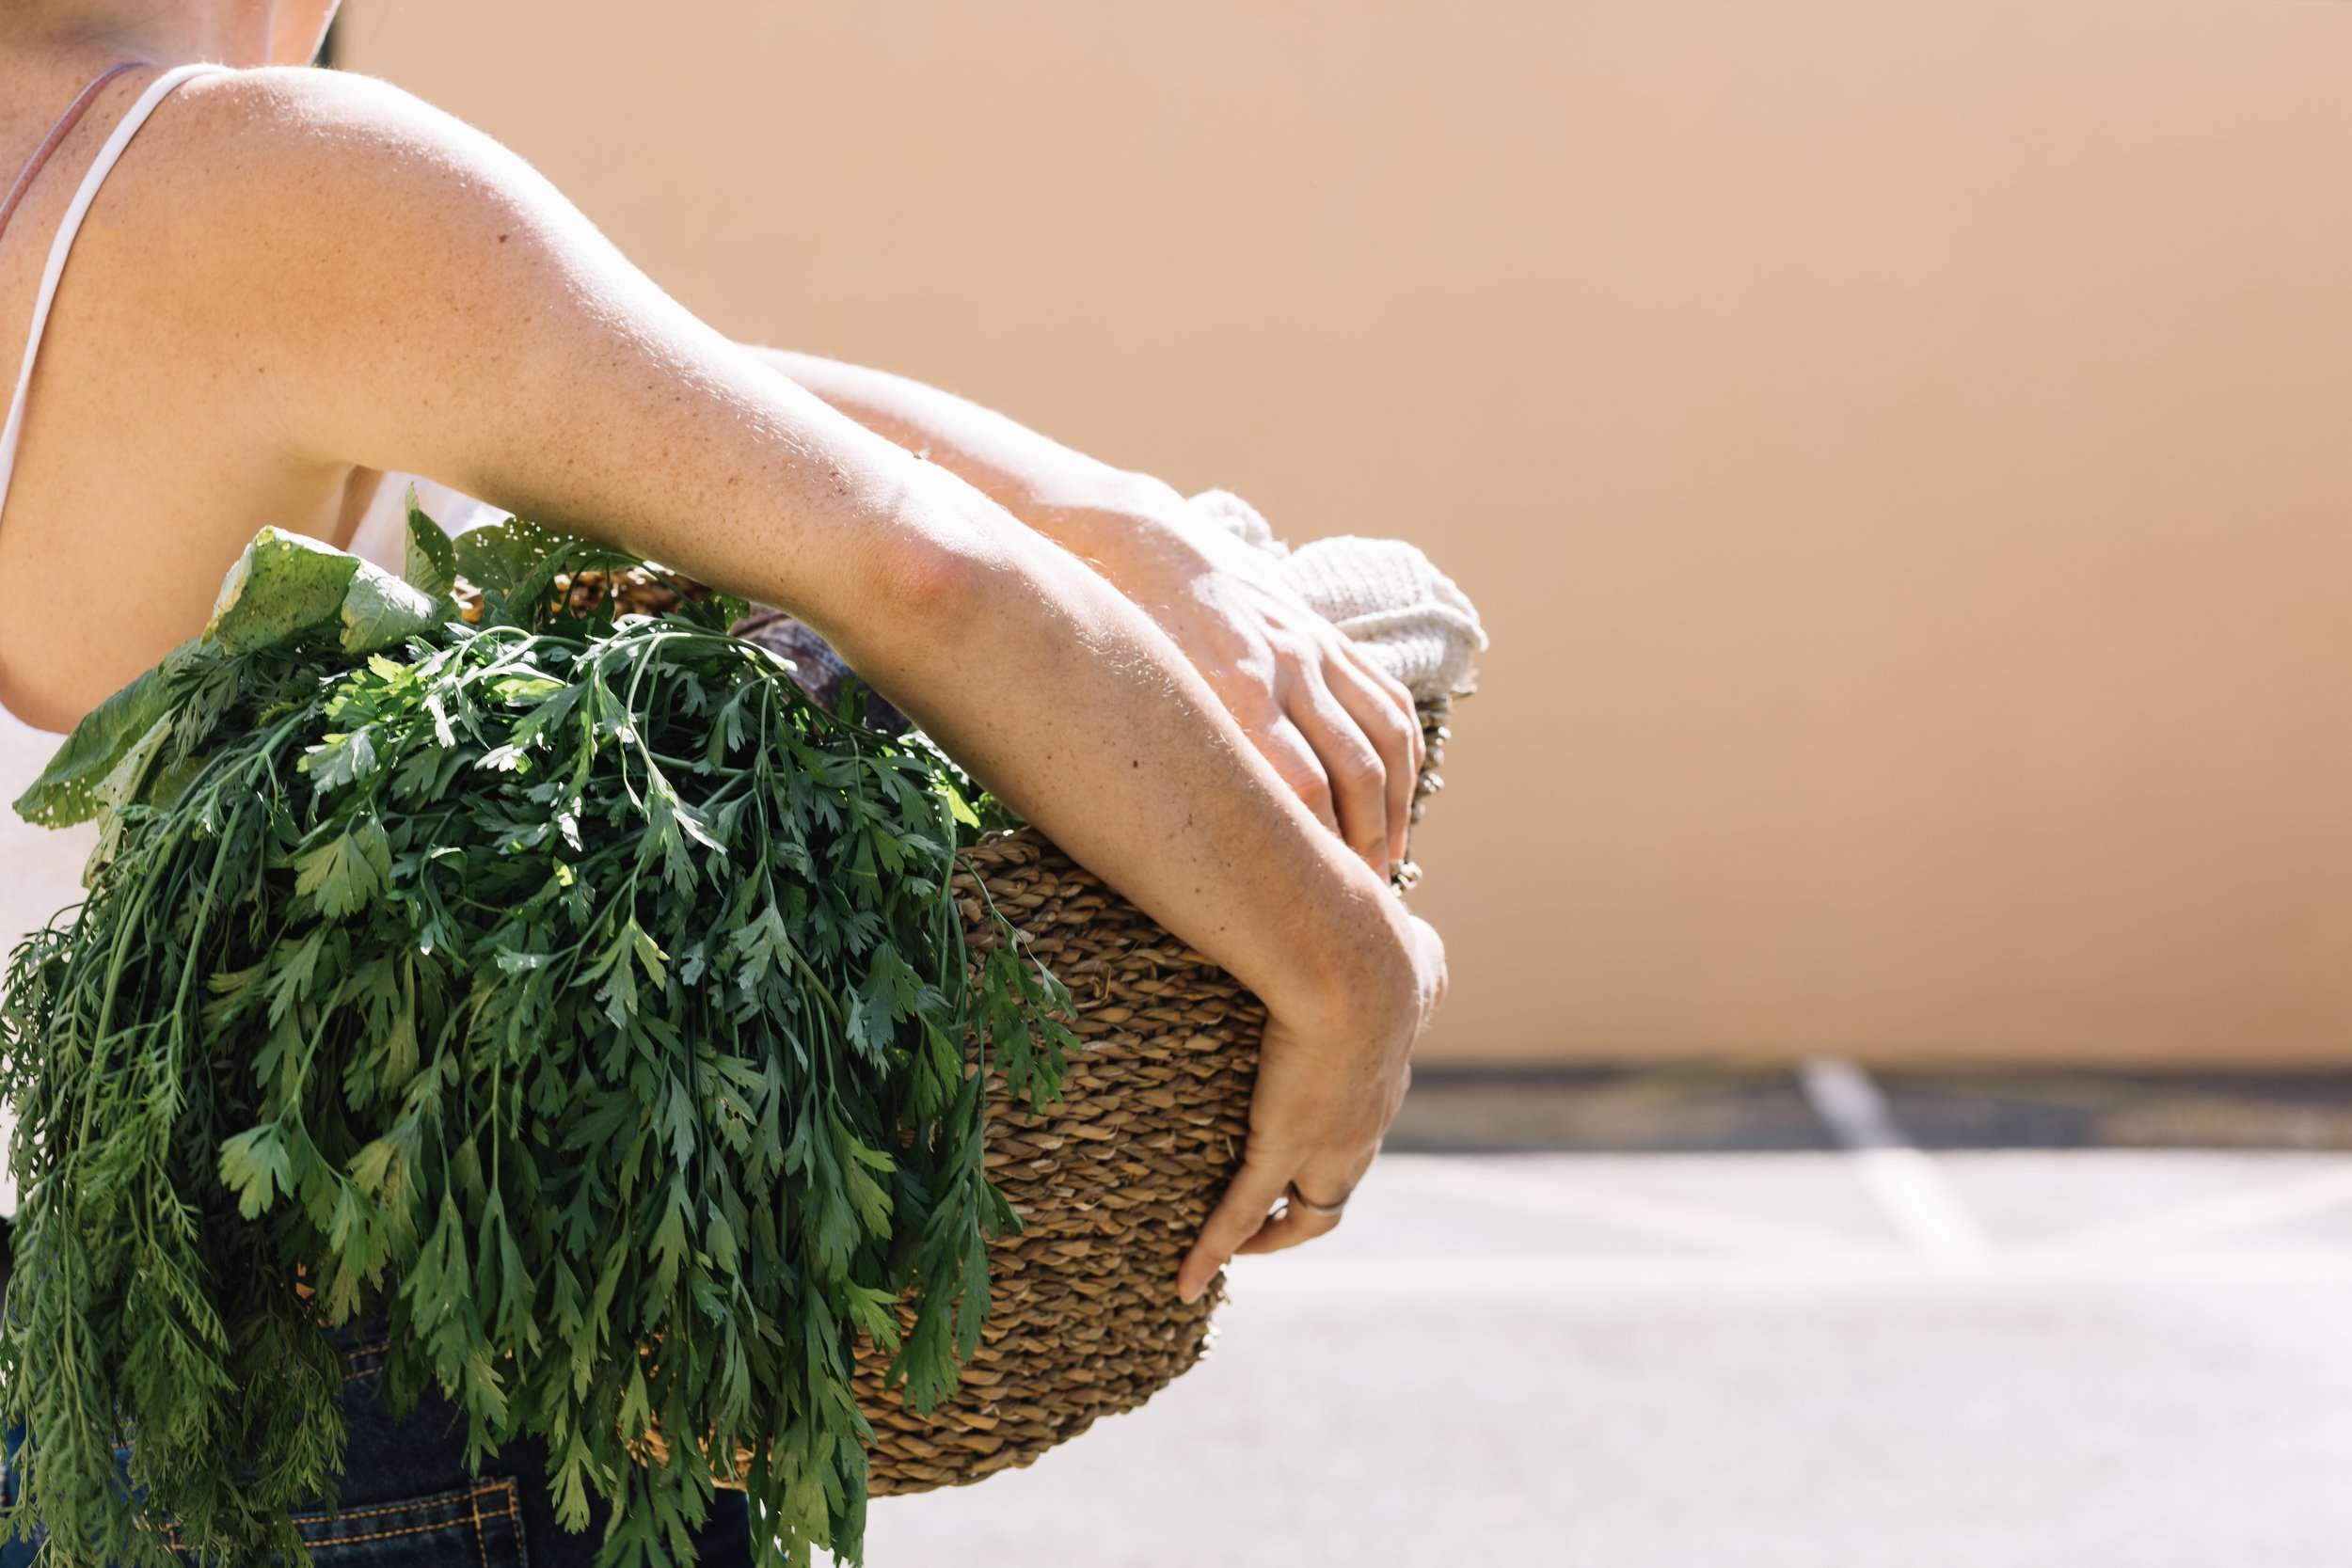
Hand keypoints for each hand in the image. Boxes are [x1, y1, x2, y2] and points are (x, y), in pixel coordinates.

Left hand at [1088, 512, 1426, 874]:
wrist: (1145, 547)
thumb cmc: (1126, 637)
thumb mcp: (1142, 698)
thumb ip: (1185, 760)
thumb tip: (1209, 843)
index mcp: (1237, 686)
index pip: (1302, 788)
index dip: (1321, 851)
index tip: (1321, 899)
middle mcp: (1289, 665)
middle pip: (1355, 773)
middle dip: (1367, 845)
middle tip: (1361, 899)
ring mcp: (1317, 647)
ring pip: (1385, 739)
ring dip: (1396, 808)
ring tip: (1388, 861)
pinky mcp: (1330, 636)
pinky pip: (1388, 701)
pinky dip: (1403, 757)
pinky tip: (1398, 799)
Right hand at [1176, 913, 1446, 1301]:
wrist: (1357, 970)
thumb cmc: (1381, 949)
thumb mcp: (1416, 954)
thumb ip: (1413, 952)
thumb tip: (1413, 929)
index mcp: (1386, 1081)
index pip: (1363, 1130)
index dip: (1338, 1147)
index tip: (1310, 1148)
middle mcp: (1365, 1128)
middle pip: (1340, 1187)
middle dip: (1307, 1206)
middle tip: (1270, 1218)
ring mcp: (1326, 1147)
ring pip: (1309, 1214)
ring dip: (1271, 1236)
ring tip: (1235, 1249)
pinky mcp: (1282, 1151)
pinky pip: (1241, 1214)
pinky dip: (1213, 1250)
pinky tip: (1188, 1281)